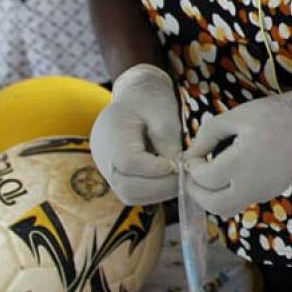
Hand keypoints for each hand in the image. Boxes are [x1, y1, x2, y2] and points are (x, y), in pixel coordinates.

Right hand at [90, 64, 183, 204]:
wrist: (135, 96)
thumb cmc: (151, 100)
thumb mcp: (164, 112)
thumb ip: (168, 141)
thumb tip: (177, 169)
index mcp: (112, 133)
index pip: (129, 162)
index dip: (156, 168)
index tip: (180, 163)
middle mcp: (103, 156)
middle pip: (128, 185)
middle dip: (162, 185)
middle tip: (187, 174)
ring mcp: (107, 169)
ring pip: (131, 195)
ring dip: (160, 191)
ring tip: (182, 175)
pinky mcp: (117, 176)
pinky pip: (134, 193)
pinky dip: (155, 191)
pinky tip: (172, 177)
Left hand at [180, 83, 291, 217]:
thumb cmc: (272, 114)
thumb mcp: (235, 116)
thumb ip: (207, 135)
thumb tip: (189, 156)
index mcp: (242, 162)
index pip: (204, 178)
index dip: (192, 168)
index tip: (194, 156)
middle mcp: (253, 184)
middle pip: (213, 204)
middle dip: (196, 192)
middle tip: (193, 174)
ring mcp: (264, 191)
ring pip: (227, 209)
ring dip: (212, 198)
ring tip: (211, 177)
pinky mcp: (272, 192)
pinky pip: (243, 202)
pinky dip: (230, 194)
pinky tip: (232, 175)